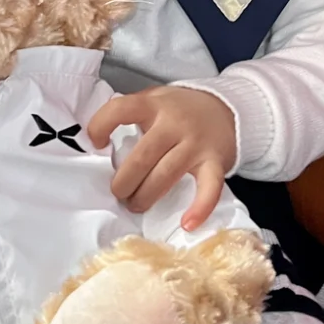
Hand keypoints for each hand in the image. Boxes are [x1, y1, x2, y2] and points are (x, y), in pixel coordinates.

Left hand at [87, 86, 236, 230]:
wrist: (227, 109)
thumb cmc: (180, 109)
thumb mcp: (154, 99)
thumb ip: (130, 112)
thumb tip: (96, 141)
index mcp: (153, 104)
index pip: (121, 109)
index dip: (101, 125)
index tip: (97, 144)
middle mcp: (174, 122)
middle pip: (142, 155)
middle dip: (124, 181)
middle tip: (118, 193)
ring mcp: (196, 143)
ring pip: (166, 174)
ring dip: (146, 195)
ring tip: (136, 205)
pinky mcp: (215, 162)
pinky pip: (210, 188)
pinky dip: (200, 208)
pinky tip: (188, 224)